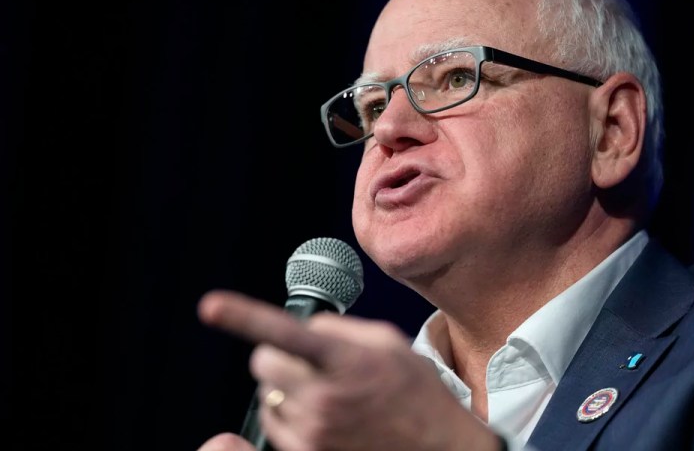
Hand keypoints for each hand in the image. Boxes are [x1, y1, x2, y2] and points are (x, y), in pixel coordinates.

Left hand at [197, 289, 501, 450]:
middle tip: (308, 362)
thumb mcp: (388, 343)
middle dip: (277, 356)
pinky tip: (324, 416)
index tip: (209, 305)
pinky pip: (274, 425)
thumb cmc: (414, 391)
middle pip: (262, 363)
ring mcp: (313, 434)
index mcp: (345, 361)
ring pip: (266, 395)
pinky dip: (288, 415)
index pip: (284, 333)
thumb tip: (303, 329)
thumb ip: (340, 330)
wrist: (437, 449)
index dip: (242, 316)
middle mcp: (323, 399)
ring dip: (285, 388)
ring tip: (328, 394)